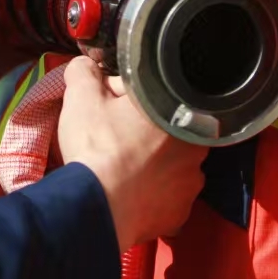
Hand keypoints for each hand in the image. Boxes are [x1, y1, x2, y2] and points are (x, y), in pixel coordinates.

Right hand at [56, 57, 205, 251]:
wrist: (97, 209)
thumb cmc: (97, 148)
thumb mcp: (82, 96)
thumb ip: (85, 71)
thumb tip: (86, 65)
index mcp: (178, 111)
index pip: (150, 94)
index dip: (122, 97)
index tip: (105, 106)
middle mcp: (195, 147)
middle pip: (162, 129)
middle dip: (139, 129)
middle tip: (110, 137)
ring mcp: (191, 183)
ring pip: (169, 164)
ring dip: (149, 163)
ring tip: (120, 168)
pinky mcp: (180, 213)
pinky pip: (167, 196)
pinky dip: (152, 194)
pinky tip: (130, 191)